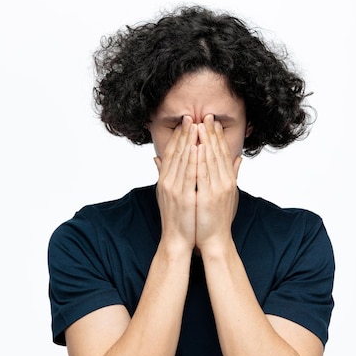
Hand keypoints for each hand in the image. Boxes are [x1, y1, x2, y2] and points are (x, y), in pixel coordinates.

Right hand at [154, 116, 198, 254]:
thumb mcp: (166, 193)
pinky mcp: (183, 197)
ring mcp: (174, 189)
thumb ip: (163, 174)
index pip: (171, 153)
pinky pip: (189, 175)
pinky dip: (193, 161)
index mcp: (165, 180)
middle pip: (175, 153)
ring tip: (196, 126)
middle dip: (184, 133)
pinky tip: (198, 148)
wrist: (176, 240)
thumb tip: (157, 159)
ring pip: (182, 160)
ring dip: (189, 141)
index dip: (178, 136)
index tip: (185, 121)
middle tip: (190, 116)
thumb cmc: (175, 218)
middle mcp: (167, 182)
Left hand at [195, 114, 241, 253]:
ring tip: (200, 125)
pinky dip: (200, 160)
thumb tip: (238, 159)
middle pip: (218, 153)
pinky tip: (196, 147)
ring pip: (211, 160)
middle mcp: (225, 182)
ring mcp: (218, 189)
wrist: (215, 240)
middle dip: (212, 133)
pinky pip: (203, 174)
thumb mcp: (228, 194)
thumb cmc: (218, 219)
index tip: (212, 121)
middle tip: (206, 115)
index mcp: (228, 180)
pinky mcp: (210, 197)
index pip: (222, 153)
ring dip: (205, 141)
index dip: (218, 136)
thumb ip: (232, 175)